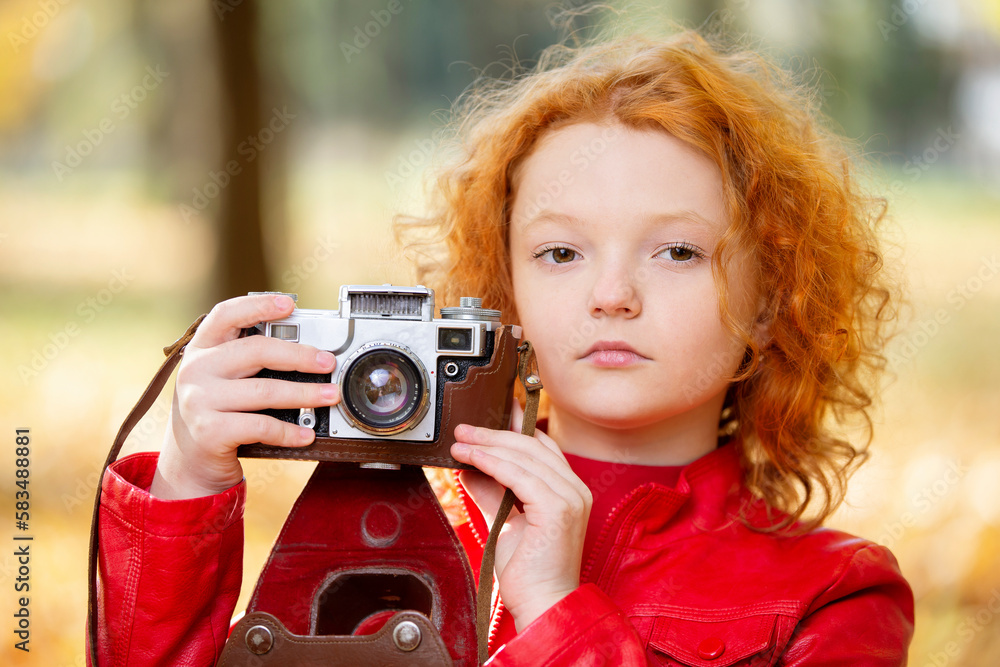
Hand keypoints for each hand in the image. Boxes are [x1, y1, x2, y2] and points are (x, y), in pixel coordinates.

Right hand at [150, 294, 339, 499]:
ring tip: (330, 396)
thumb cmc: (216, 412)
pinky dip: (289, 431)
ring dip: (305, 394)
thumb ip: (249, 360)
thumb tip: (307, 352)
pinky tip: (306, 434)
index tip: (289, 304)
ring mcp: (200, 401)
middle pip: (256, 351)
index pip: (226, 315)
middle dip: (300, 356)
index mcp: (201, 348)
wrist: (189, 462)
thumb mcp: (222, 378)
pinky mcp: (209, 431)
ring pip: (264, 391)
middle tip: (328, 362)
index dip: (258, 305)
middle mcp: (196, 370)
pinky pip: (261, 426)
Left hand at [451, 402, 591, 630]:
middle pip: (532, 445)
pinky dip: (490, 462)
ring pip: (523, 456)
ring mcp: (570, 497)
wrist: (542, 605)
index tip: (488, 416)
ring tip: (460, 443)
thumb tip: (469, 469)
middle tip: (463, 429)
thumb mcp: (506, 522)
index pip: (542, 447)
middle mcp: (575, 489)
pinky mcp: (557, 508)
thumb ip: (492, 493)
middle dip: (494, 433)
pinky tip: (469, 459)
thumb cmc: (528, 572)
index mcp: (569, 490)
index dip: (515, 427)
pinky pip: (518, 475)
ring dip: (486, 445)